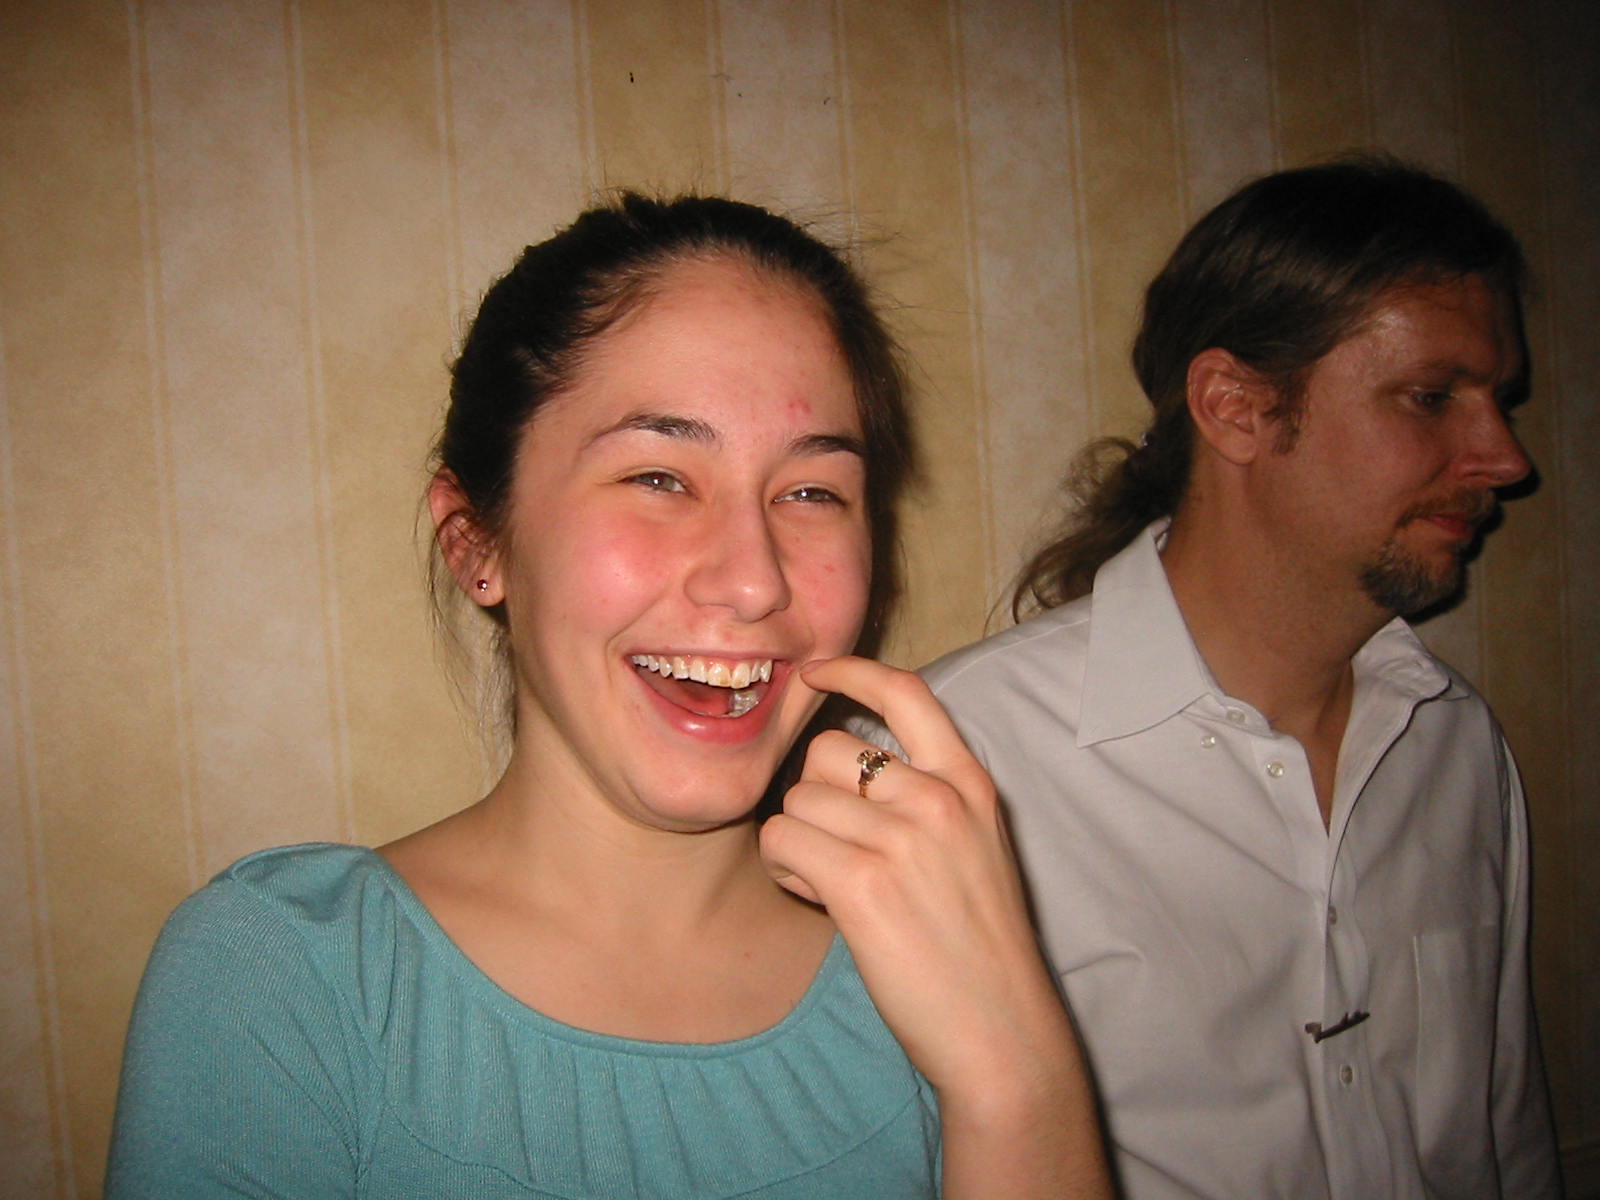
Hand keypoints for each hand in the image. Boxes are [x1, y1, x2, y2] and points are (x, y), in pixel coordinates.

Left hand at [759, 655, 1062, 1096]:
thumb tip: (853, 771)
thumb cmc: (980, 951)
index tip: (816, 674)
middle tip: (840, 853)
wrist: (1002, 1031)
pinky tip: (819, 900)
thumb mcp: (976, 851)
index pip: (908, 693)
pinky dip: (787, 869)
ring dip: (798, 841)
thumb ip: (929, 802)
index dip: (852, 672)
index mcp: (970, 786)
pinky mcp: (863, 882)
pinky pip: (784, 840)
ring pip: (798, 800)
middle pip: (828, 752)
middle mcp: (938, 799)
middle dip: (816, 797)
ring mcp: (902, 838)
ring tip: (834, 886)